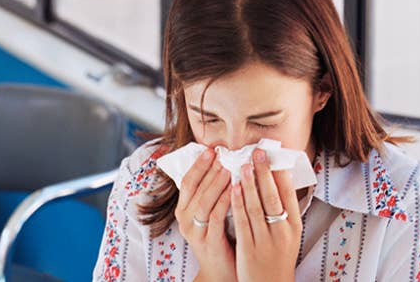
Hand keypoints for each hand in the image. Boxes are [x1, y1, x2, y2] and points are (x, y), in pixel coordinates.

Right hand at [174, 148, 236, 281]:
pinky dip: (225, 202)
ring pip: (204, 201)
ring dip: (216, 183)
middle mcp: (184, 220)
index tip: (210, 150)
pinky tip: (236, 190)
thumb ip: (213, 193)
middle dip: (208, 169)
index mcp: (183, 210)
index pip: (187, 181)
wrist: (222, 271)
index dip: (198, 165)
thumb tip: (223, 164)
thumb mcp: (211, 213)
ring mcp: (195, 232)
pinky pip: (216, 218)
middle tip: (220, 154)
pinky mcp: (208, 242)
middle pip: (194, 188)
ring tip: (228, 168)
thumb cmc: (221, 238)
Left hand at [230, 148, 301, 281]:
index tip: (272, 155)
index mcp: (294, 226)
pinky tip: (232, 189)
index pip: (289, 195)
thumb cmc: (277, 257)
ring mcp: (266, 241)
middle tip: (257, 152)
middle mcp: (282, 232)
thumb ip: (283, 211)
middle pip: (273, 197)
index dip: (279, 173)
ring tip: (242, 165)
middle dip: (264, 172)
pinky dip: (237, 203)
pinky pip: (242, 221)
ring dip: (249, 183)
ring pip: (257, 207)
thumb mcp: (288, 234)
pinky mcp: (249, 248)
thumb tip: (279, 180)